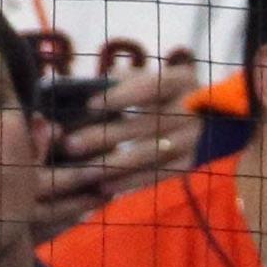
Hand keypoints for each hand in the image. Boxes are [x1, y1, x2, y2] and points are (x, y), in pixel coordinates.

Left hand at [37, 50, 200, 236]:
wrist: (193, 117)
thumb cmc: (150, 93)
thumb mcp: (140, 79)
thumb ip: (116, 82)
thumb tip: (77, 91)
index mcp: (181, 80)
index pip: (152, 86)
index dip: (122, 96)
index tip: (91, 106)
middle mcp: (193, 110)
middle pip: (146, 125)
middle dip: (106, 136)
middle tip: (71, 144)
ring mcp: (194, 140)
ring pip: (151, 154)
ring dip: (114, 164)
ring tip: (83, 170)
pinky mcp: (189, 165)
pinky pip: (158, 176)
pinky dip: (130, 182)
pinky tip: (103, 187)